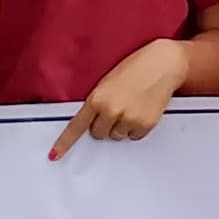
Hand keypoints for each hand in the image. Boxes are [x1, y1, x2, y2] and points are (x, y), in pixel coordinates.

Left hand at [55, 38, 192, 156]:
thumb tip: (93, 122)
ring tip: (131, 106)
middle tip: (115, 108)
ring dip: (121, 126)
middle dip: (103, 125)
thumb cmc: (136, 67)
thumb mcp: (109, 81)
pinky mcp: (145, 125)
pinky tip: (141, 110)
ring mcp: (129, 119)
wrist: (164, 63)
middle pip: (98, 134)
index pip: (77, 126)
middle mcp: (111, 111)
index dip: (65, 143)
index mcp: (98, 98)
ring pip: (116, 136)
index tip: (55, 155)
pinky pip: (134, 136)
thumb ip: (98, 102)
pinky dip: (136, 128)